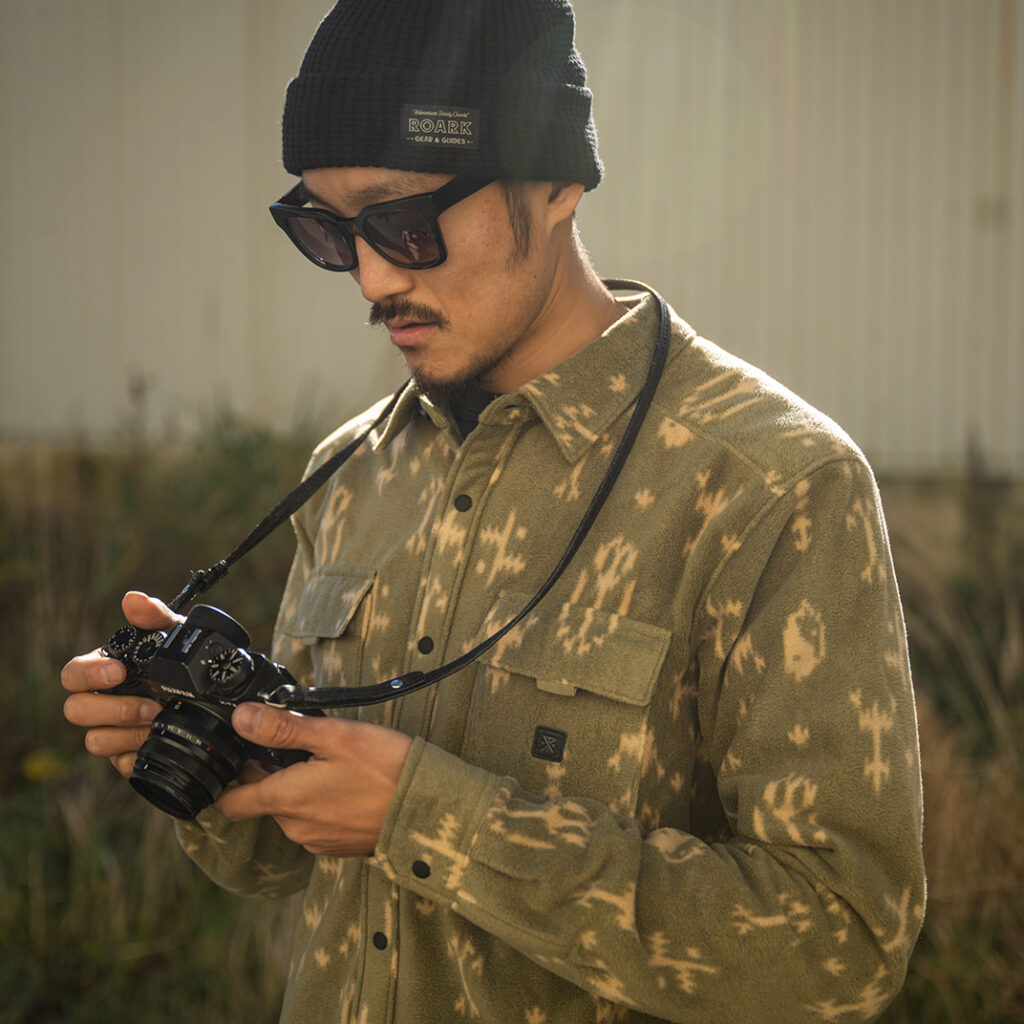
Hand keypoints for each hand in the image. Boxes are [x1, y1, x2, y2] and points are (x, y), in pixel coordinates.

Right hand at [61, 591, 181, 777]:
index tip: (119, 671)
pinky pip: (119, 764)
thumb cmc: (186, 663)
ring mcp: (113, 731)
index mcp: (105, 671)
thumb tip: (133, 599)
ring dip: (126, 733)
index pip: (72, 674)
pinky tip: (156, 743)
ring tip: (159, 721)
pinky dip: (136, 755)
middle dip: (113, 709)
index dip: (89, 674)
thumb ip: (155, 617)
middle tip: (151, 705)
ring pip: (94, 741)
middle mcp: (102, 702)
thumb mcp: (177, 637)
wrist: (218, 699)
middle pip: (75, 711)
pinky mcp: (127, 756)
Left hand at [213, 704, 413, 858]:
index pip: (231, 802)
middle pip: (265, 799)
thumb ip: (283, 726)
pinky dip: (321, 802)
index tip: (238, 757)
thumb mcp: (335, 736)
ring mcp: (318, 840)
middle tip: (301, 743)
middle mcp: (296, 828)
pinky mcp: (340, 846)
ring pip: (291, 810)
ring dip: (299, 787)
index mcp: (288, 799)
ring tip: (331, 761)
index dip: (227, 780)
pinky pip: (316, 822)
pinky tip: (347, 783)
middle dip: (273, 772)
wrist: (430, 808)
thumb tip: (241, 718)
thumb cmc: (387, 767)